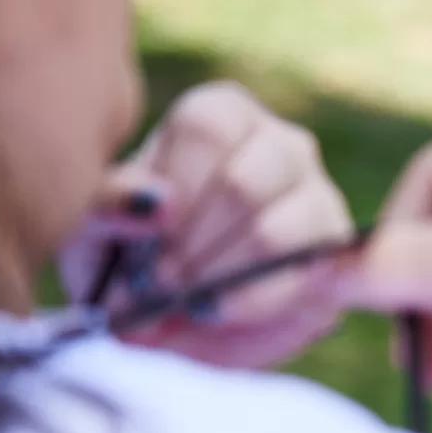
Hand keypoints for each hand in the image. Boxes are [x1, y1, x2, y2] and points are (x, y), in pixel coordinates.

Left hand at [62, 82, 353, 368]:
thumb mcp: (96, 224)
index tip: (145, 239)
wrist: (170, 306)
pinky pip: (300, 281)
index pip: (208, 129)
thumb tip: (158, 203)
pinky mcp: (335, 258)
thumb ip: (108, 206)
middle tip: (160, 284)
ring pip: (276, 234)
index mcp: (221, 117)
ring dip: (218, 280)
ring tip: (187, 302)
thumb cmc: (131, 249)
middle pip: (243, 183)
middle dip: (191, 248)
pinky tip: (217, 315)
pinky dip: (249, 307)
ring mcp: (320, 199)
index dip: (174, 189)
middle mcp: (282, 146)